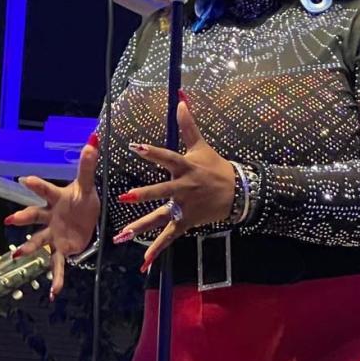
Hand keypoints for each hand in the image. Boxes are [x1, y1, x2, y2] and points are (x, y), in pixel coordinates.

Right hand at [5, 133, 100, 298]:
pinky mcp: (61, 248)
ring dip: (29, 248)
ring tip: (16, 255)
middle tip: (10, 221)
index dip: (35, 185)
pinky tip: (53, 292)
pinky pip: (57, 264)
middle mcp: (50, 217)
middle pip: (34, 216)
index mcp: (56, 199)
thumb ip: (88, 164)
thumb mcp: (87, 185)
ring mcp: (53, 234)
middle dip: (23, 219)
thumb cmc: (82, 199)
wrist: (86, 217)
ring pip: (39, 241)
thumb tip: (94, 138)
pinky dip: (56, 278)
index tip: (23, 179)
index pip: (45, 190)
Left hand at [113, 98, 234, 272]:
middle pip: (162, 192)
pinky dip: (156, 250)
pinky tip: (143, 263)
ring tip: (121, 235)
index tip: (134, 146)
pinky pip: (169, 238)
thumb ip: (188, 124)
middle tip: (124, 197)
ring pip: (160, 218)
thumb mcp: (201, 145)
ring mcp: (184, 208)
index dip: (152, 151)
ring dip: (141, 227)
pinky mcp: (186, 222)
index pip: (167, 157)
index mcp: (185, 168)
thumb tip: (180, 98)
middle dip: (144, 195)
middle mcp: (183, 188)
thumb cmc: (215, 167)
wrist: (238, 193)